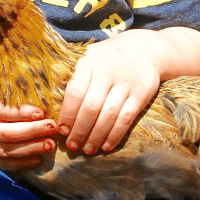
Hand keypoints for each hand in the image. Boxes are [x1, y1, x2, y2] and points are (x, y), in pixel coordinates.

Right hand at [0, 73, 57, 169]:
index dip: (21, 112)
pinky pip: (0, 165)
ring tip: (50, 144)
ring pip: (6, 151)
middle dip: (32, 131)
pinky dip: (19, 164)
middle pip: (6, 133)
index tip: (41, 110)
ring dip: (30, 148)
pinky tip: (37, 159)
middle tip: (53, 126)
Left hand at [58, 35, 160, 153]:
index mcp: (89, 64)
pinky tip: (106, 146)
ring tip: (87, 150)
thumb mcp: (90, 57)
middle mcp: (107, 73)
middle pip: (90, 108)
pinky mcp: (141, 94)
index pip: (75, 92)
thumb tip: (55, 104)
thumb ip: (76, 76)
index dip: (67, 114)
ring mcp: (126, 84)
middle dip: (79, 130)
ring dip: (96, 136)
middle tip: (72, 145)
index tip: (61, 130)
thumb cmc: (109, 57)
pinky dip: (115, 134)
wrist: (145, 49)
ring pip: (108, 115)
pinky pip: (126, 118)